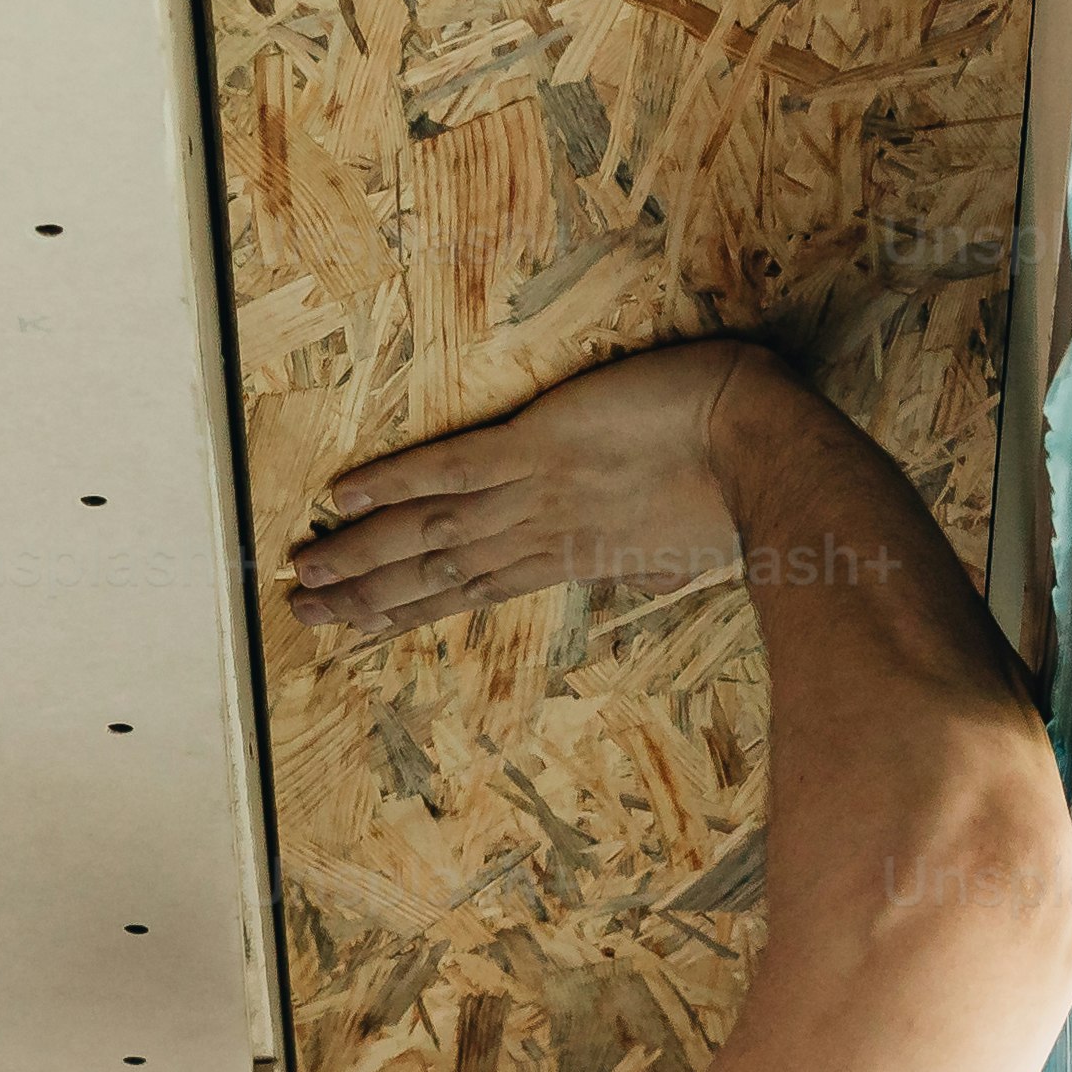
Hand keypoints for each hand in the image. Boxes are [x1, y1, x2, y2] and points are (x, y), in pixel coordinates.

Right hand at [281, 339, 774, 638]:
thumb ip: (648, 559)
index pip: (475, 587)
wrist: (769, 456)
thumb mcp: (688, 545)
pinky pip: (457, 468)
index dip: (413, 605)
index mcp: (573, 557)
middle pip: (436, 570)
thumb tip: (640, 576)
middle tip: (303, 614)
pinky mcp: (542, 446)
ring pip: (430, 529)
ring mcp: (538, 492)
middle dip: (367, 595)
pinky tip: (347, 495)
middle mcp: (541, 534)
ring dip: (362, 554)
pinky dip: (400, 482)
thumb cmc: (746, 494)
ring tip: (302, 573)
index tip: (364, 625)